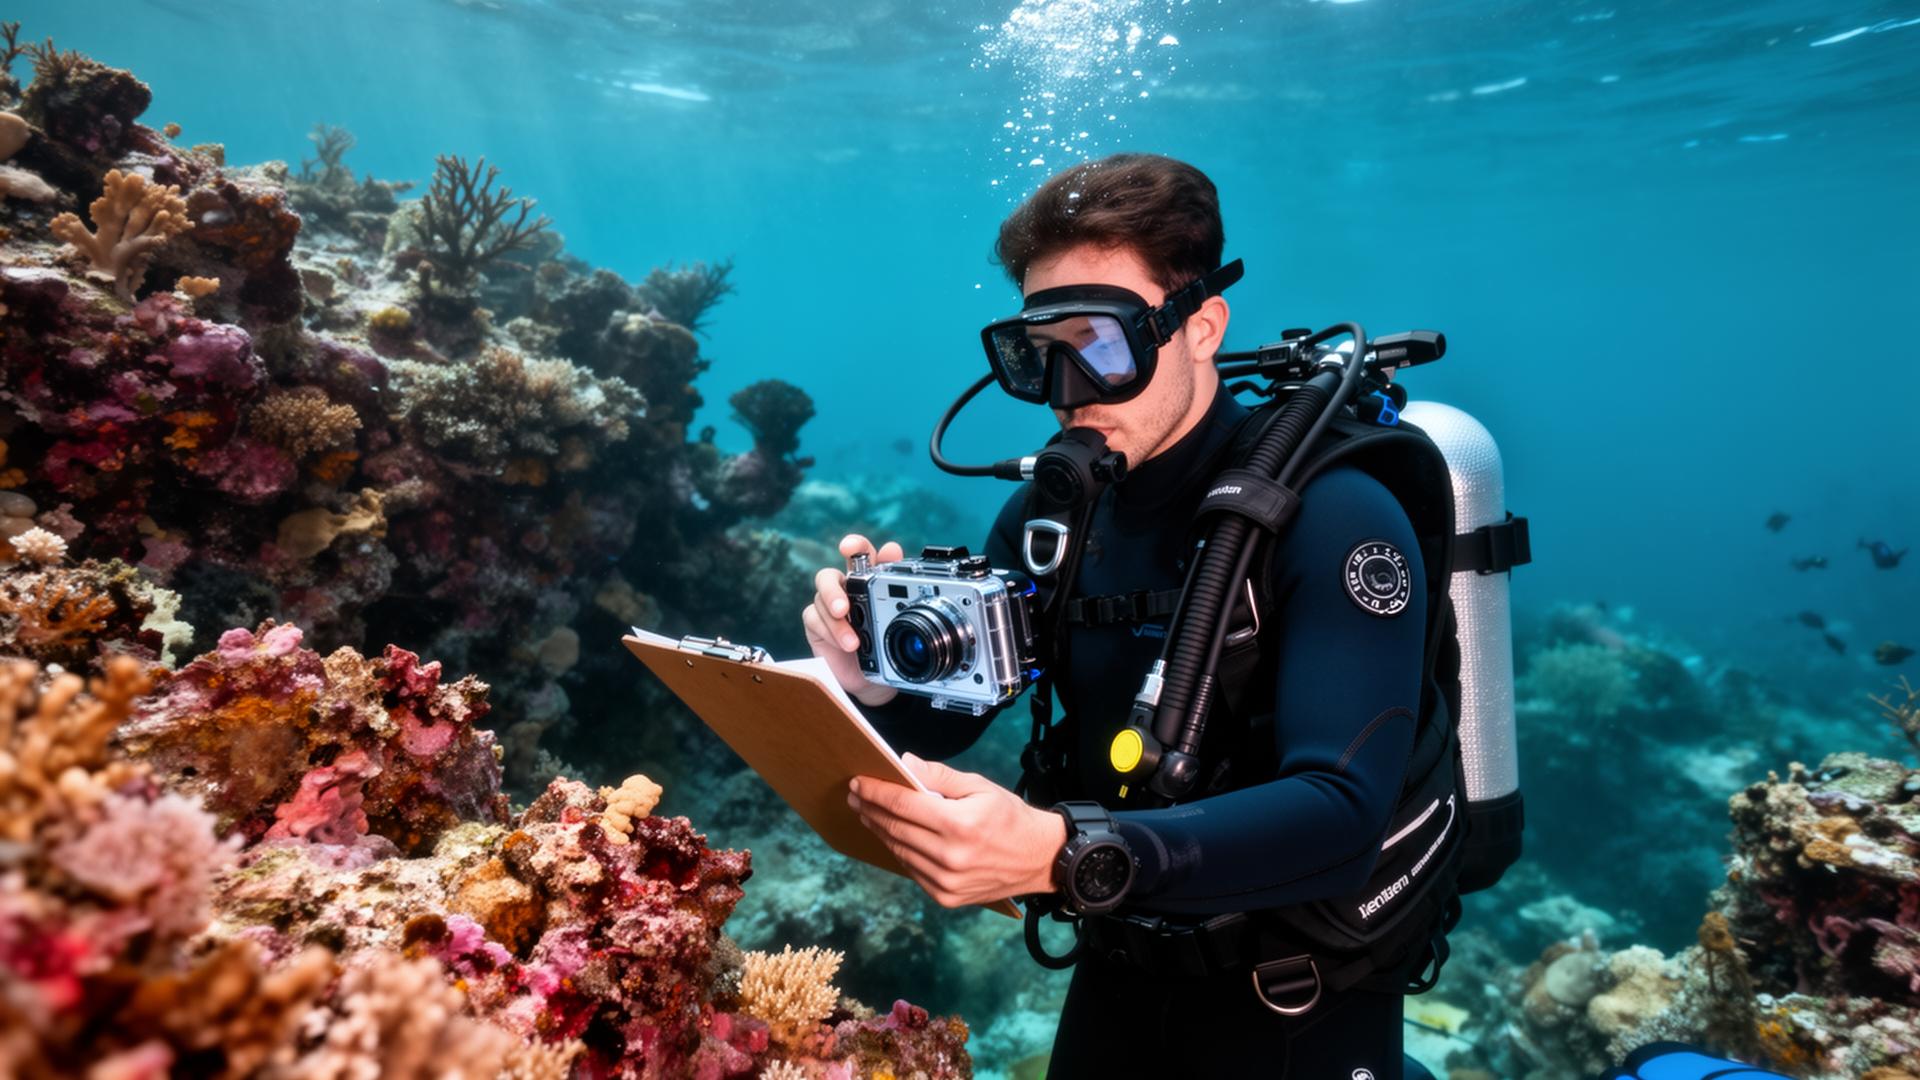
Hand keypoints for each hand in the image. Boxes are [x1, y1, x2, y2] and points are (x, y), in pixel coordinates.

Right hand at [802, 534, 903, 705]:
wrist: (873, 678)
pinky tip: (844, 644)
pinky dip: (830, 632)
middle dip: (832, 589)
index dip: (853, 545)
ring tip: (853, 641)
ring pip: (820, 601)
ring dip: (836, 622)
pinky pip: (815, 620)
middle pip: (828, 576)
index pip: (858, 554)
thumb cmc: (885, 643)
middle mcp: (844, 588)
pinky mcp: (816, 624)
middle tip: (844, 607)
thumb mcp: (896, 617)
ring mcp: (827, 606)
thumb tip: (893, 549)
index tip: (849, 547)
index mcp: (866, 579)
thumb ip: (894, 583)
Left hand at [848, 752, 1066, 907]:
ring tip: (868, 813)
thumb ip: (939, 776)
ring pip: (899, 850)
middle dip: (871, 809)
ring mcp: (946, 881)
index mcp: (959, 824)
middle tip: (856, 796)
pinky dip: (898, 850)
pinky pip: (911, 870)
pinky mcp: (946, 897)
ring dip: (879, 830)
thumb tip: (904, 764)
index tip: (859, 782)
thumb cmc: (1010, 818)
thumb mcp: (980, 786)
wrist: (1039, 859)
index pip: (903, 804)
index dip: (876, 791)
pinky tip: (892, 835)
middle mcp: (950, 856)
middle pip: (895, 828)